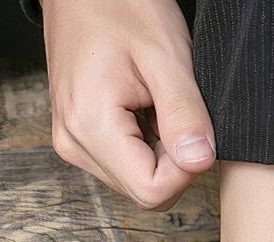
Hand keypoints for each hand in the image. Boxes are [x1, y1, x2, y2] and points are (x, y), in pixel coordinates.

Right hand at [42, 0, 214, 210]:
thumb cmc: (119, 6)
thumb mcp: (165, 54)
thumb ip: (184, 112)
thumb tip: (200, 161)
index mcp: (90, 126)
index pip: (150, 190)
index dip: (184, 169)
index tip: (194, 130)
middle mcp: (75, 144)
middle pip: (143, 191)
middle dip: (173, 161)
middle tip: (177, 110)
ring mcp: (73, 144)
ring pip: (135, 181)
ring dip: (160, 151)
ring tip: (155, 102)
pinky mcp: (78, 140)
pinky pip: (123, 164)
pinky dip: (144, 144)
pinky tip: (142, 108)